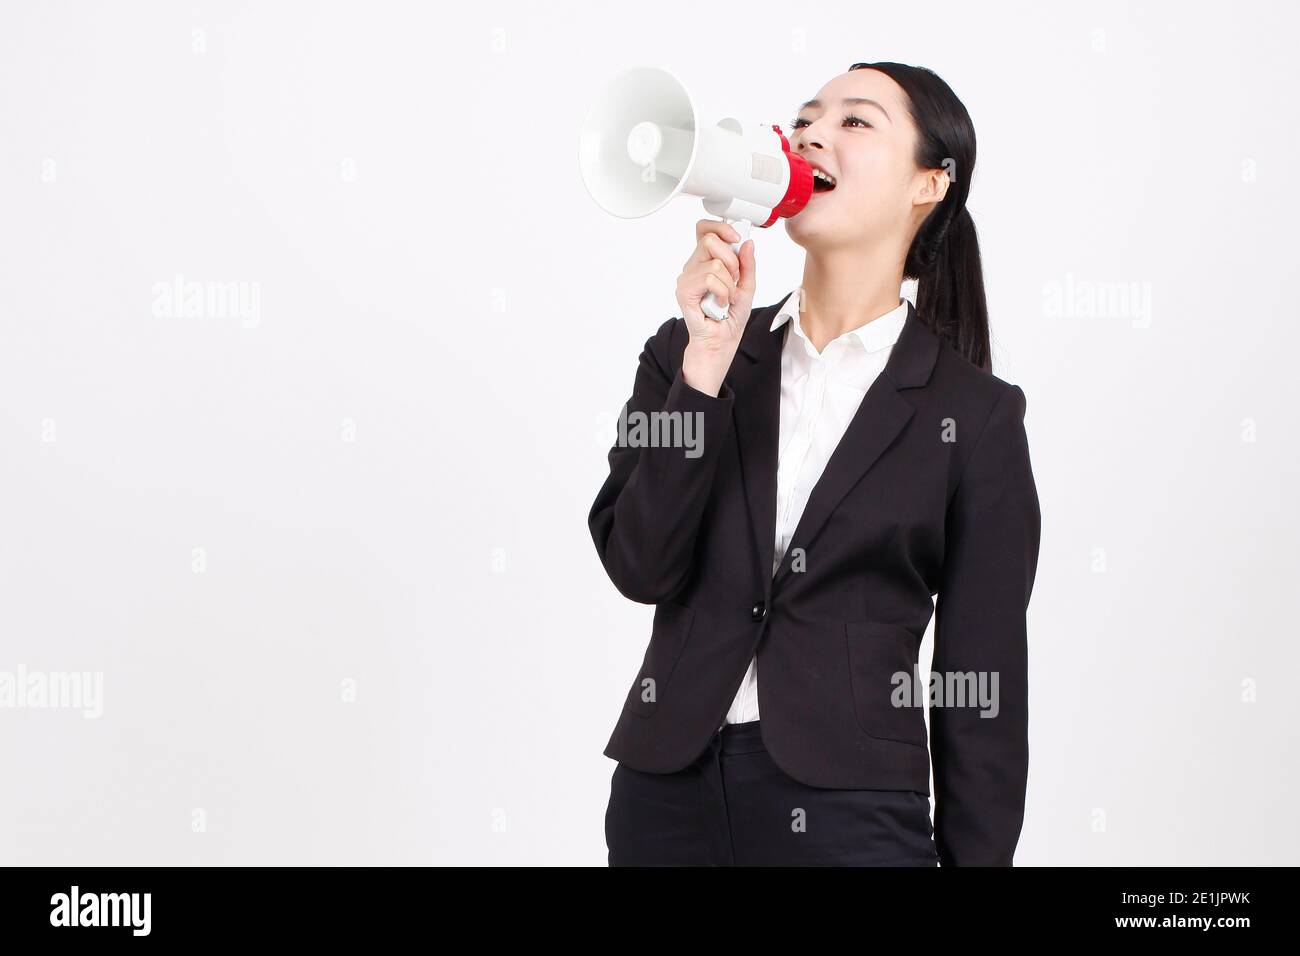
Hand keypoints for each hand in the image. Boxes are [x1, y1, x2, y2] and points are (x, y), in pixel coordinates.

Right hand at [675, 219, 756, 394]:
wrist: (722, 341)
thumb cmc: (730, 317)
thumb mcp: (747, 286)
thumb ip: (748, 264)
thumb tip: (748, 243)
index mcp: (705, 261)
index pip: (705, 229)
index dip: (720, 227)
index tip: (736, 238)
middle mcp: (693, 266)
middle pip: (710, 240)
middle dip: (731, 259)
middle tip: (734, 279)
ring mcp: (687, 279)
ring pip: (714, 263)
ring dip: (729, 283)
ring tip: (726, 297)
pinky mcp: (684, 292)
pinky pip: (709, 279)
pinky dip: (722, 292)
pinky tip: (719, 303)